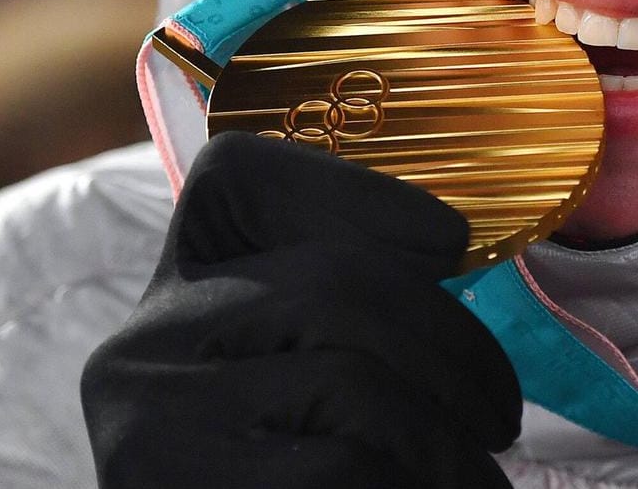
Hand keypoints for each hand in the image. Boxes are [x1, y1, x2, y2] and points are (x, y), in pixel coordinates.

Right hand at [81, 132, 520, 487]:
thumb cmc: (293, 472)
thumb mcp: (301, 383)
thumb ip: (346, 313)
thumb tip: (446, 243)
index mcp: (172, 294)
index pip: (238, 179)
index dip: (353, 188)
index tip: (447, 242)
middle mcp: (137, 348)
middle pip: (335, 286)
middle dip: (453, 349)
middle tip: (500, 419)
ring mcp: (147, 428)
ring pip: (351, 382)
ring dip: (448, 444)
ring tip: (479, 483)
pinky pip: (343, 469)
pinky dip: (421, 486)